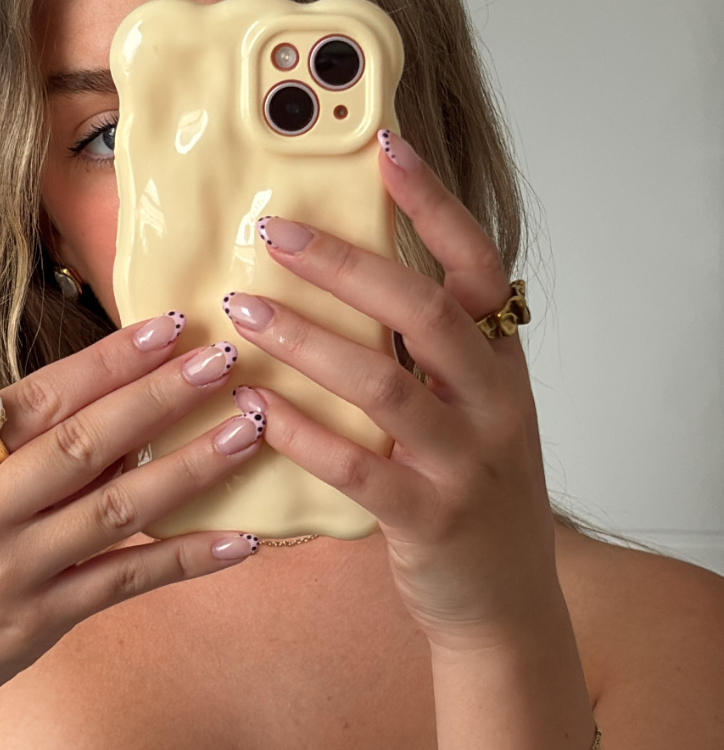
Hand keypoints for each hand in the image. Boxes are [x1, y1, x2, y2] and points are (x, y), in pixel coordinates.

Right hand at [0, 317, 262, 718]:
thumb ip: (14, 443)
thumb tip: (119, 403)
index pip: (39, 399)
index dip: (109, 362)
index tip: (168, 328)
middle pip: (84, 445)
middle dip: (160, 398)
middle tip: (221, 362)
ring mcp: (11, 573)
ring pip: (117, 509)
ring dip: (191, 468)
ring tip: (246, 430)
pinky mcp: (42, 621)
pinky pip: (126, 580)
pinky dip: (185, 557)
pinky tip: (239, 539)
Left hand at [224, 130, 559, 651]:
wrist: (506, 602)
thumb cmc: (472, 490)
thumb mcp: (468, 410)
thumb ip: (424, 351)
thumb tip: (346, 278)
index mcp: (499, 364)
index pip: (476, 266)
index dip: (434, 204)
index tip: (384, 147)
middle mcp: (494, 403)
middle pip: (424, 312)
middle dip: (348, 265)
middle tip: (277, 233)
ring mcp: (467, 463)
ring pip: (384, 384)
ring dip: (306, 341)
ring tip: (242, 309)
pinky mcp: (431, 520)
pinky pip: (360, 468)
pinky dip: (303, 433)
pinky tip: (253, 409)